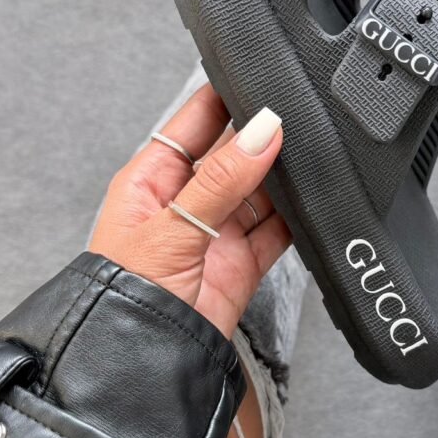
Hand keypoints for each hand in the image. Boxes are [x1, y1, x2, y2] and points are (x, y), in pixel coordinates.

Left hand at [90, 84, 290, 338]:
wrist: (144, 362)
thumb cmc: (126, 295)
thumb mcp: (172, 227)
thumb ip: (223, 179)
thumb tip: (264, 131)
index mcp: (153, 178)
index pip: (194, 122)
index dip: (225, 98)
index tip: (260, 76)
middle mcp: (187, 200)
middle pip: (234, 153)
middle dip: (263, 137)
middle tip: (297, 117)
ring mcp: (216, 231)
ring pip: (260, 189)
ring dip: (283, 177)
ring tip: (310, 155)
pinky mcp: (243, 262)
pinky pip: (277, 229)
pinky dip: (296, 217)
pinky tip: (311, 200)